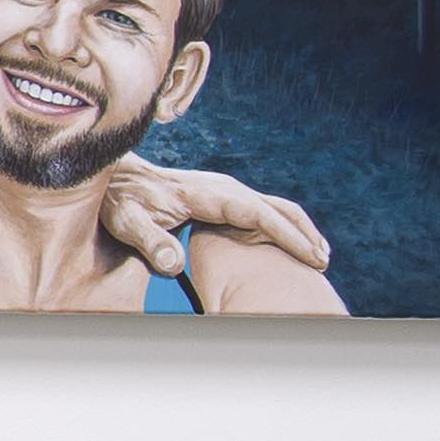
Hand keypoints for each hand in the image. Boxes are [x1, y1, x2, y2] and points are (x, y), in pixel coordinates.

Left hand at [95, 162, 329, 281]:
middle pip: (275, 208)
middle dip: (302, 234)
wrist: (117, 175)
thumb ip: (150, 241)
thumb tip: (174, 265)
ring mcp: (226, 190)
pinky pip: (262, 210)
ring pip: (274, 206)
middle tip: (322, 262)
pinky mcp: (223, 197)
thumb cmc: (121, 199)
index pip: (257, 213)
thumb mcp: (126, 220)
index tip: (309, 254)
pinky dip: (283, 224)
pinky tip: (292, 242)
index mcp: (208, 194)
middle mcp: (224, 188)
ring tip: (318, 255)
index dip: (286, 235)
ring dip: (298, 228)